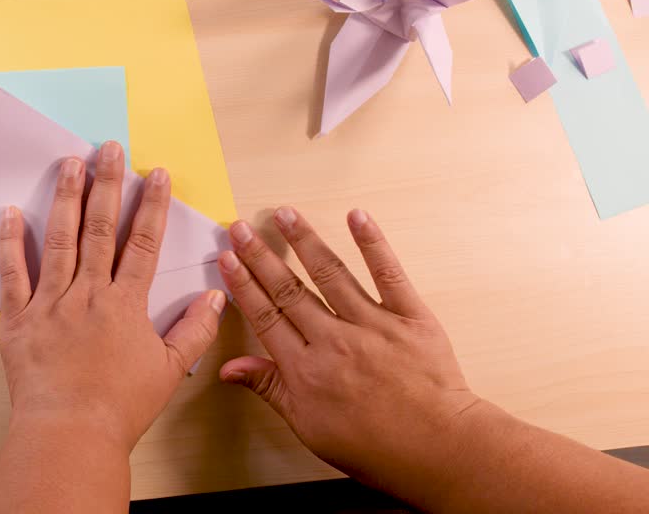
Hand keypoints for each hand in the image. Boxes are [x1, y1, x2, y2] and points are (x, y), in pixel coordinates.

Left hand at [0, 141, 226, 451]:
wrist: (68, 434)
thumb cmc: (119, 408)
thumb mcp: (168, 371)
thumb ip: (194, 331)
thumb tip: (217, 297)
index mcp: (125, 305)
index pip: (144, 243)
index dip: (152, 205)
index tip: (157, 173)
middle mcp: (87, 294)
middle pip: (100, 229)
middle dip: (108, 184)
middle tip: (110, 147)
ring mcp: (50, 304)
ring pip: (59, 240)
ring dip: (66, 198)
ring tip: (70, 163)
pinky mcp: (18, 319)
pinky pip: (12, 274)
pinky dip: (10, 242)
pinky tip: (11, 212)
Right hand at [218, 207, 482, 490]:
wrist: (438, 451)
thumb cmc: (376, 447)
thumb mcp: (309, 427)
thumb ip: (269, 389)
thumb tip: (230, 368)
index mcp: (306, 370)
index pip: (265, 317)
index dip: (243, 285)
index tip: (227, 258)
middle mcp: (334, 341)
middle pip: (289, 290)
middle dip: (260, 256)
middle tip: (240, 227)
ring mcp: (373, 326)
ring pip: (330, 274)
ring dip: (304, 240)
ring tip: (284, 214)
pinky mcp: (409, 318)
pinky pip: (388, 274)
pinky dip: (373, 243)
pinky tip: (357, 217)